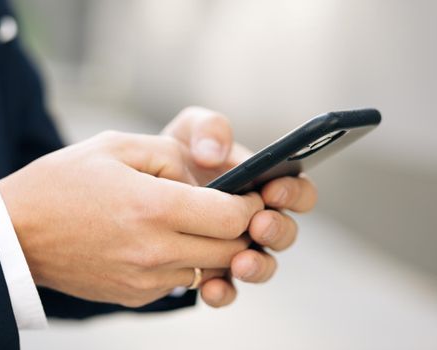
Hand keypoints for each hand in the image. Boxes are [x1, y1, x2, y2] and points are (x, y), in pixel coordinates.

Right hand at [0, 131, 263, 306]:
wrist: (14, 233)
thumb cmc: (62, 183)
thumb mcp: (118, 146)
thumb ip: (173, 156)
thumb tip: (207, 177)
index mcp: (154, 209)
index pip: (233, 216)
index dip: (250, 203)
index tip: (248, 193)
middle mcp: (156, 252)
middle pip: (231, 248)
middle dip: (243, 228)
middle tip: (232, 207)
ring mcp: (146, 280)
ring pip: (211, 269)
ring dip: (217, 247)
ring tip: (200, 222)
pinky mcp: (136, 295)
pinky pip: (182, 282)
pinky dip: (188, 261)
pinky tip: (169, 240)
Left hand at [163, 106, 317, 306]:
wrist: (140, 191)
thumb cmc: (177, 156)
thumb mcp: (190, 132)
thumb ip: (209, 128)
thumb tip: (214, 153)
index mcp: (263, 184)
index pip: (297, 190)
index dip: (293, 191)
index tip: (273, 189)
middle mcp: (257, 220)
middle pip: (285, 231)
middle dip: (276, 228)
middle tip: (258, 224)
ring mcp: (238, 249)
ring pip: (262, 265)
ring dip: (257, 265)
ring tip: (240, 262)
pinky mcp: (214, 272)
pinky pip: (227, 289)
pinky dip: (222, 291)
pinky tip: (209, 288)